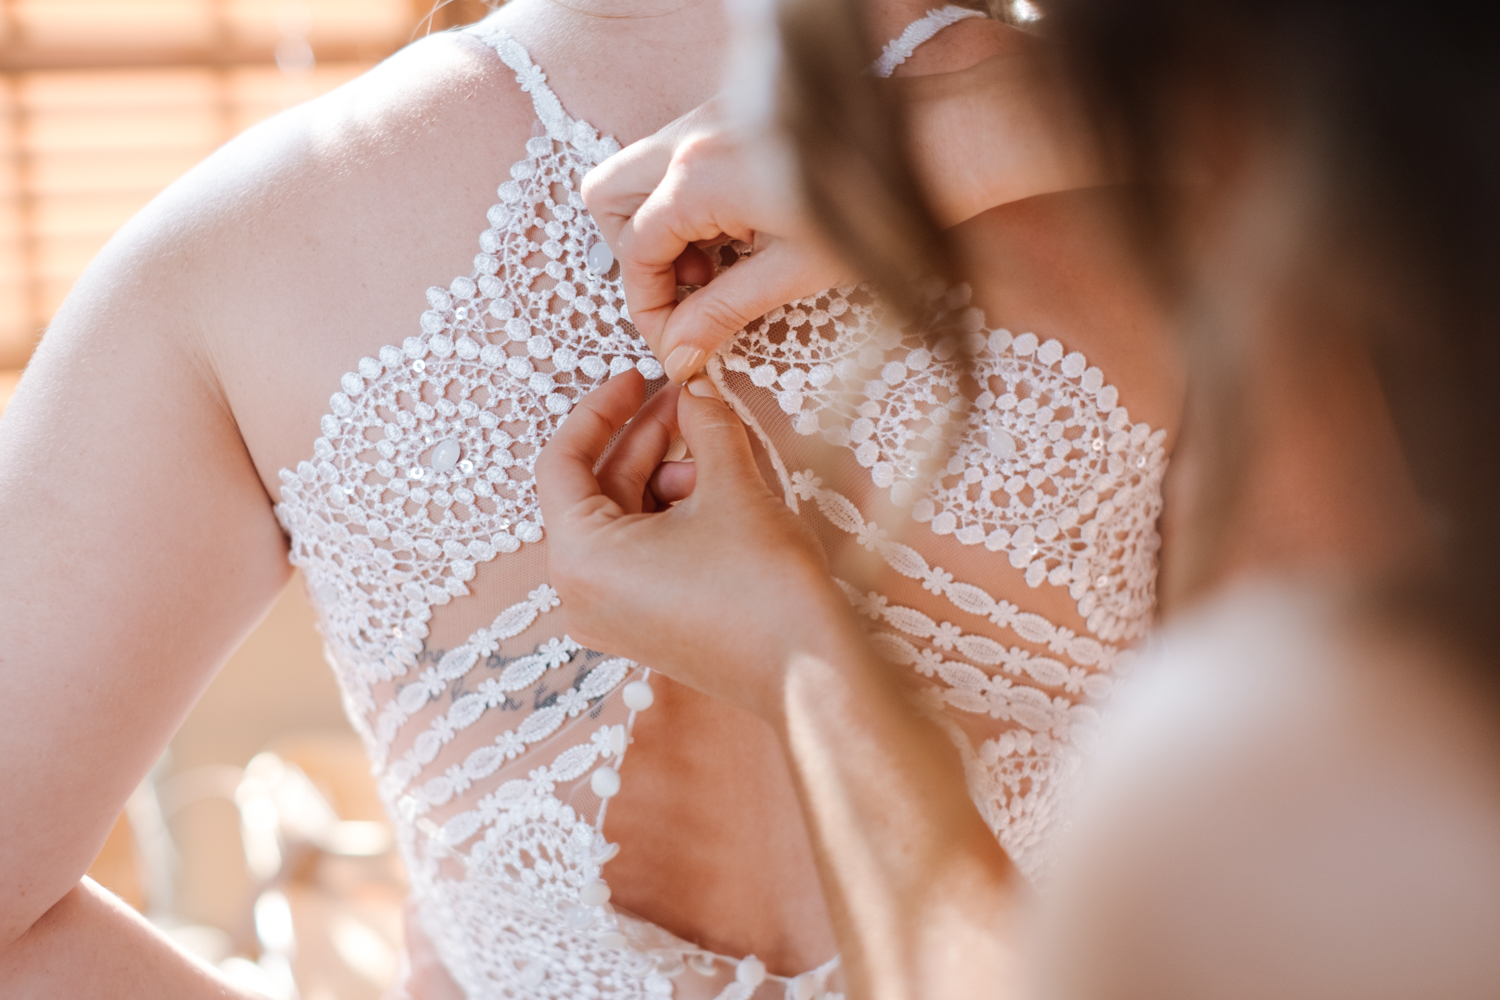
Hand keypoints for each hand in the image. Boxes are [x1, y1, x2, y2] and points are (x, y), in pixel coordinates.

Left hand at [535, 371, 857, 721]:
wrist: (811, 674)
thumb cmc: (763, 588)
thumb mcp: (731, 487)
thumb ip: (704, 426)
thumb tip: (696, 390)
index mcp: (580, 557)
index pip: (562, 462)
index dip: (600, 410)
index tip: (636, 378)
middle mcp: (580, 592)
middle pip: (595, 490)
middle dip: (644, 440)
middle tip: (689, 399)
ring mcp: (610, 615)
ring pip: (622, 520)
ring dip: (665, 477)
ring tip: (721, 459)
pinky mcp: (642, 626)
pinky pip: (638, 552)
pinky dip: (669, 515)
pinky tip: (718, 492)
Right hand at [582, 98, 854, 382]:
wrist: (927, 142)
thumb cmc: (874, 205)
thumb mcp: (795, 271)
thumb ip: (724, 311)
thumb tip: (678, 354)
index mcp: (699, 176)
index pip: (635, 251)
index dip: (649, 309)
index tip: (678, 343)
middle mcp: (689, 137)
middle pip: (608, 198)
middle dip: (635, 255)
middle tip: (687, 291)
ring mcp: (705, 119)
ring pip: (636, 176)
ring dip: (659, 229)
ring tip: (716, 265)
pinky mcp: (727, 115)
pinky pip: (674, 162)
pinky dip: (685, 204)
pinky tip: (735, 233)